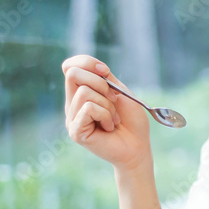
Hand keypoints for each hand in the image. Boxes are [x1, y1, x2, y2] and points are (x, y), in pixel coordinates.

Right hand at [62, 55, 151, 170]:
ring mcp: (72, 118)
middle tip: (114, 101)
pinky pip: (88, 108)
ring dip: (107, 104)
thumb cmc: (131, 121)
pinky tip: (109, 127)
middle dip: (100, 83)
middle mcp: (72, 104)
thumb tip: (94, 67)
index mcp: (81, 92)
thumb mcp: (119, 92)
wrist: (138, 146)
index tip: (106, 72)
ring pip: (84, 92)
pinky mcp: (75, 131)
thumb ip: (104, 78)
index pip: (70, 66)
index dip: (87, 62)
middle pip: (72, 74)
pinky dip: (106, 115)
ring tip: (114, 119)